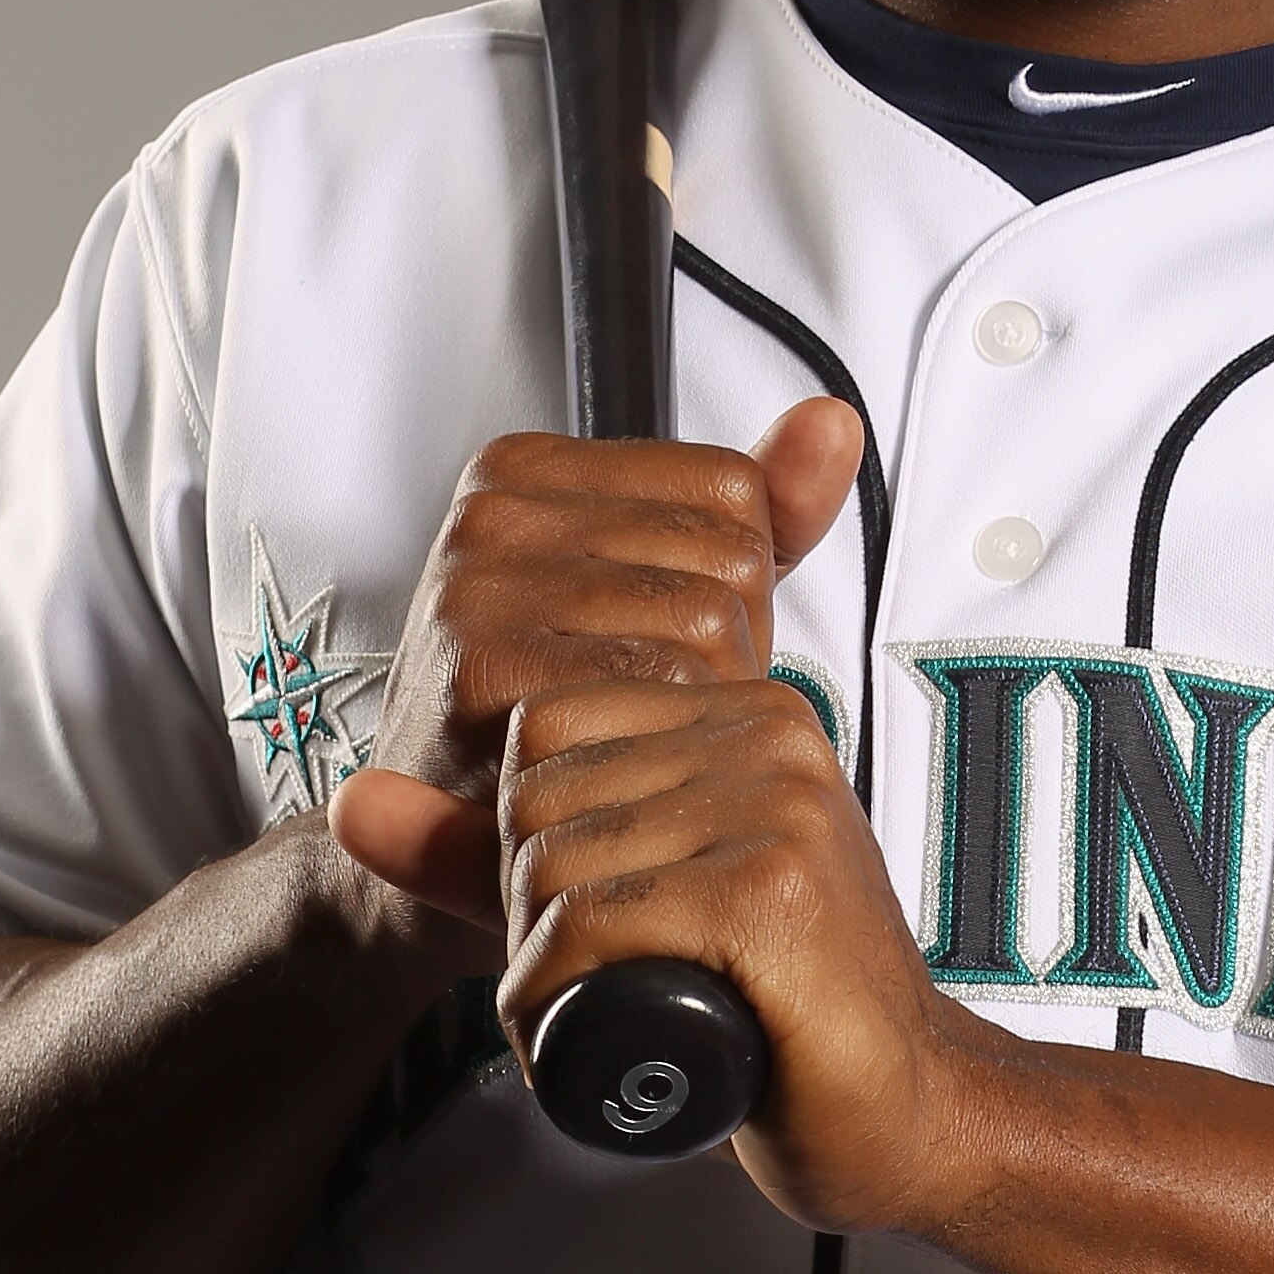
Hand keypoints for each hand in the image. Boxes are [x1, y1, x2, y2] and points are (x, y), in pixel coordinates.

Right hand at [328, 396, 866, 952]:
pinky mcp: (488, 670)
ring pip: (710, 621)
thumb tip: (833, 424)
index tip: (644, 633)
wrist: (440, 849)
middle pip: (729, 557)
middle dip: (721, 649)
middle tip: (633, 701)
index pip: (734, 489)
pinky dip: (667, 743)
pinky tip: (610, 764)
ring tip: (621, 731)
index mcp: (527, 471)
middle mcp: (493, 515)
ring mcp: (481, 587)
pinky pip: (665, 686)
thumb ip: (763, 510)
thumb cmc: (561, 715)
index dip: (730, 584)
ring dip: (698, 704)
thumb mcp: (663, 591)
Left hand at [481, 661, 1009, 1232]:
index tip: (600, 918)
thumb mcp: (625, 900)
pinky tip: (613, 1036)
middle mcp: (767, 735)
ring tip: (616, 1014)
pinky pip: (589, 924)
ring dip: (547, 971)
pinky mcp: (769, 889)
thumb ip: (482, 850)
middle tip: (608, 981)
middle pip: (535, 801)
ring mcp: (774, 806)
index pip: (541, 732)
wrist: (912, 1111)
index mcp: (743, 710)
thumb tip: (351, 804)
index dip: (532, 846)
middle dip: (534, 914)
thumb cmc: (782, 1012)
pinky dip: (566, 1000)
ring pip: (553, 868)